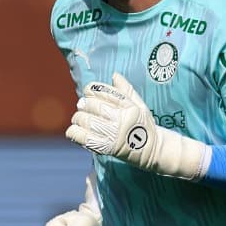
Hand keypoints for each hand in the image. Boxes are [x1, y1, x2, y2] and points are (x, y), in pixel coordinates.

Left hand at [65, 72, 208, 179]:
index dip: (90, 90)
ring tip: (79, 119)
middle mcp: (120, 119)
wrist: (151, 150)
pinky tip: (75, 131)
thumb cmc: (143, 126)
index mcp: (128, 107)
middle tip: (82, 107)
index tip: (88, 93)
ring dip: (77, 118)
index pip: (102, 92)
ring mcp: (112, 134)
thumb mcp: (140, 105)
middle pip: (91, 105)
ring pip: (85, 120)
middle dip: (83, 104)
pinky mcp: (105, 148)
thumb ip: (126, 91)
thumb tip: (114, 75)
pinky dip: (74, 132)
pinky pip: (82, 137)